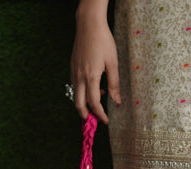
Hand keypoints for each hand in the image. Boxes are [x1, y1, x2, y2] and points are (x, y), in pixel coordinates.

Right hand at [70, 2, 120, 123]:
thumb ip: (114, 84)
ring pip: (76, 95)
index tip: (105, 121)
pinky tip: (94, 88)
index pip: (94, 103)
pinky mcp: (72, 67)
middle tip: (94, 121)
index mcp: (91, 77)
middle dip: (85, 115)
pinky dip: (83, 92)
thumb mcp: (113, 64)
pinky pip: (75, 85)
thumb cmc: (103, 42)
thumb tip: (117, 101)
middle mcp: (80, 76)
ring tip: (98, 103)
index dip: (100, 114)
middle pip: (79, 103)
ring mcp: (74, 71)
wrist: (88, 24)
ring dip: (85, 103)